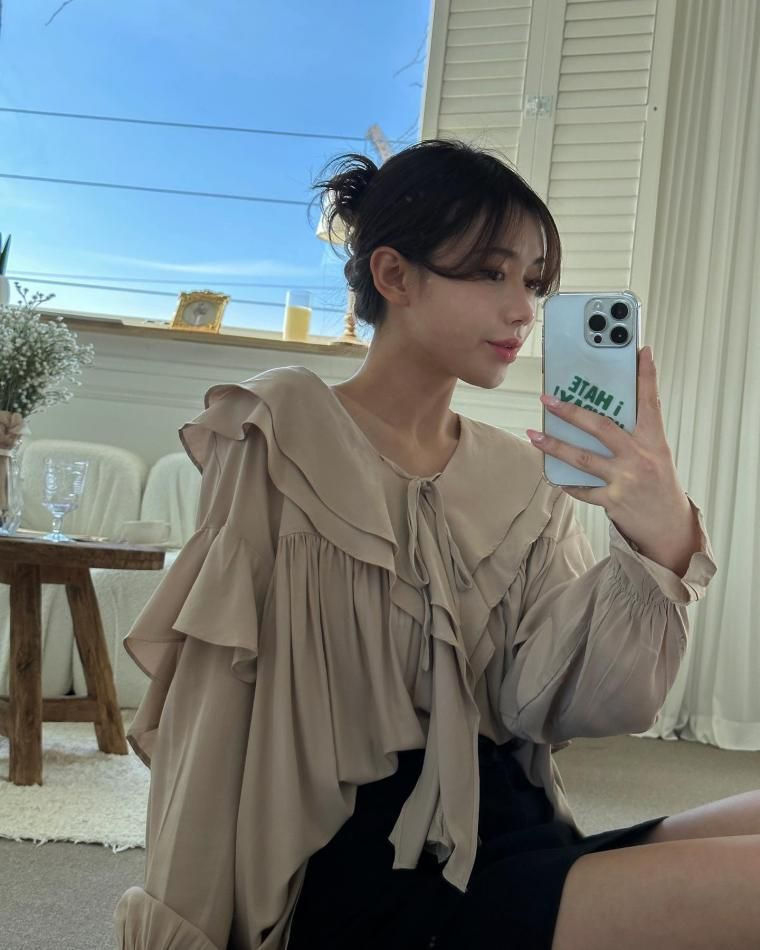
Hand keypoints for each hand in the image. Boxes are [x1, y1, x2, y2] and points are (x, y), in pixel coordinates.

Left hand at [526, 346, 700, 575]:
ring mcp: (625, 479)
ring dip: (554, 446)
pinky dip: (567, 481)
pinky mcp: (613, 500)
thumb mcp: (656, 454)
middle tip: (548, 399)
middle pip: (601, 427)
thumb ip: (635, 434)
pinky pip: (582, 488)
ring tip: (534, 434)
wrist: (669, 527)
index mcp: (654, 441)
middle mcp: (640, 457)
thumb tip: (605, 412)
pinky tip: (553, 474)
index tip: (641, 352)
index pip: (650, 402)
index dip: (647, 376)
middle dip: (571, 412)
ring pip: (582, 458)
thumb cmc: (659, 485)